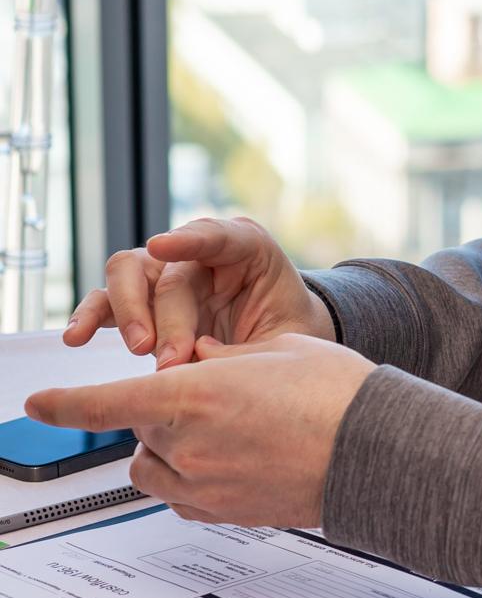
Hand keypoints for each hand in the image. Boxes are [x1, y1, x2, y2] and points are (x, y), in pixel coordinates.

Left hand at [26, 332, 373, 527]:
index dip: (63, 405)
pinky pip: (179, 497)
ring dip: (162, 447)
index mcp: (194, 395)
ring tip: (208, 430)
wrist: (377, 449)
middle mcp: (190, 445)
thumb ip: (218, 358)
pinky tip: (222, 461)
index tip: (38, 404)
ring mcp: (206, 485)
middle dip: (156, 408)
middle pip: (136, 427)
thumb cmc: (337, 395)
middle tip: (205, 393)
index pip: (104, 403)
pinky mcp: (224, 512)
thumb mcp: (272, 351)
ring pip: (150, 467)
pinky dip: (186, 477)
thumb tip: (193, 361)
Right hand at [63, 216, 335, 368]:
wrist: (277, 339)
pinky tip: (77, 337)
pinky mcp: (140, 301)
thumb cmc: (285, 331)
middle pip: (168, 271)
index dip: (190, 239)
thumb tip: (201, 362)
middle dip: (167, 316)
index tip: (162, 247)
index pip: (219, 235)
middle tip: (170, 357)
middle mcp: (200, 254)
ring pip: (128, 273)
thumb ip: (251, 345)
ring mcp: (165, 274)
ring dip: (128, 312)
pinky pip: (106, 301)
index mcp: (248, 249)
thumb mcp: (287, 337)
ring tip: (138, 348)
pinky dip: (89, 317)